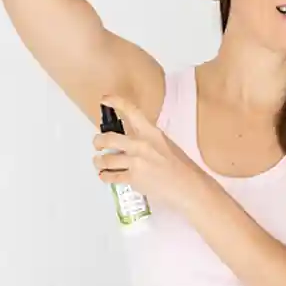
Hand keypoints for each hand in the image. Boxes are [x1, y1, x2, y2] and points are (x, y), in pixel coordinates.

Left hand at [92, 94, 211, 212]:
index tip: (105, 100)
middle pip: (109, 138)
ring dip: (99, 161)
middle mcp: (141, 144)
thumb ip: (148, 139)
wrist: (187, 186)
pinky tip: (105, 176)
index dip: (115, 102)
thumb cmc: (181, 167)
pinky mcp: (133, 178)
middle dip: (98, 141)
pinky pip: (111, 176)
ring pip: (106, 159)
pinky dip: (105, 176)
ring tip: (99, 162)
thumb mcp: (166, 144)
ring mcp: (136, 161)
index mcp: (152, 133)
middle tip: (97, 143)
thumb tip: (132, 140)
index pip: (131, 111)